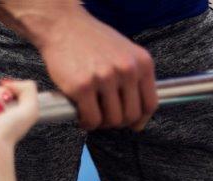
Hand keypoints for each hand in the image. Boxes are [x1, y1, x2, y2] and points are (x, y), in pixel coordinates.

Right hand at [34, 8, 156, 130]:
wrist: (63, 25)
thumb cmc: (91, 40)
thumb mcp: (124, 53)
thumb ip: (135, 80)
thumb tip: (139, 118)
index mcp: (141, 63)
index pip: (150, 104)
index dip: (140, 119)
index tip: (132, 124)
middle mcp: (127, 70)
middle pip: (131, 116)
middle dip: (118, 122)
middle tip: (105, 116)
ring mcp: (105, 78)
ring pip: (112, 121)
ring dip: (101, 122)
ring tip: (92, 112)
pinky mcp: (82, 87)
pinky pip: (92, 119)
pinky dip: (86, 123)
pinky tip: (81, 113)